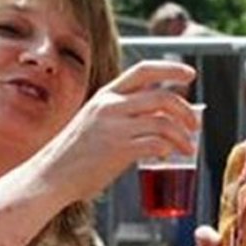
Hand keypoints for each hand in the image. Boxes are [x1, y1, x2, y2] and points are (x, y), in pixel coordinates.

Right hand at [49, 60, 197, 199]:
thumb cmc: (75, 154)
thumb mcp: (95, 120)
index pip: (144, 70)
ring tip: (188, 147)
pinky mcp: (118, 150)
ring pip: (163, 122)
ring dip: (182, 135)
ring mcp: (114, 127)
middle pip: (161, 97)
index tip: (190, 75)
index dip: (170, 69)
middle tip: (195, 125)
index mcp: (106, 95)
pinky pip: (156, 144)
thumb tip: (156, 119)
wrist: (51, 176)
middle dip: (185, 110)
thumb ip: (121, 114)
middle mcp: (110, 106)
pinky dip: (169, 148)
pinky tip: (169, 156)